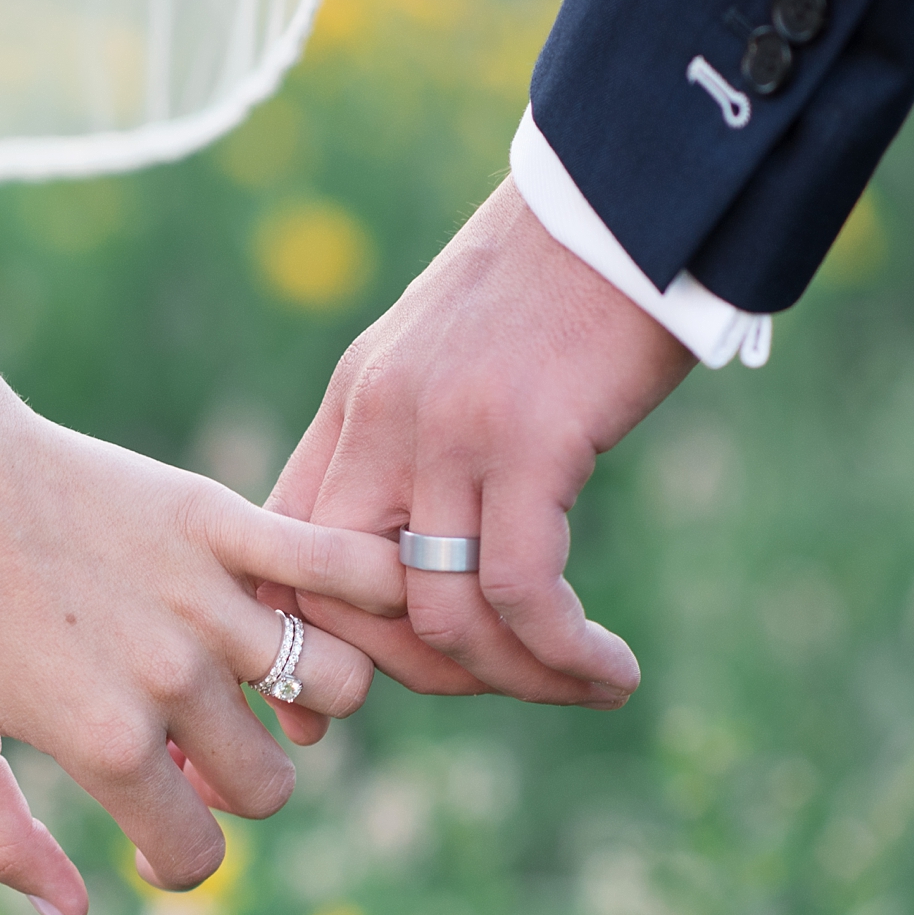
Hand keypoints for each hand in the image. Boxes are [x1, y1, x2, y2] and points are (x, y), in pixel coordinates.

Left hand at [0, 388, 403, 914]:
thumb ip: (2, 840)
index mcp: (103, 740)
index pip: (198, 853)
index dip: (172, 862)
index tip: (140, 837)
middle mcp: (171, 673)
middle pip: (268, 784)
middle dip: (227, 787)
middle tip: (174, 752)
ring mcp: (205, 592)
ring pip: (333, 689)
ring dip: (299, 703)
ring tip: (242, 685)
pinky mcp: (220, 517)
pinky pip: (345, 572)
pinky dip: (362, 599)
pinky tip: (313, 610)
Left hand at [264, 176, 695, 725]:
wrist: (628, 197)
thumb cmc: (561, 290)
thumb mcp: (452, 365)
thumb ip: (414, 451)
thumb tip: (408, 569)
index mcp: (354, 407)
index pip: (285, 551)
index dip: (299, 647)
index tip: (326, 717)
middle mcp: (379, 423)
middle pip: (346, 606)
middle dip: (416, 677)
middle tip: (502, 688)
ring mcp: (445, 432)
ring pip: (440, 615)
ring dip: (514, 678)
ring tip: (583, 686)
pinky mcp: (525, 439)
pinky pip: (521, 590)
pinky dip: (563, 653)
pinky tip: (609, 670)